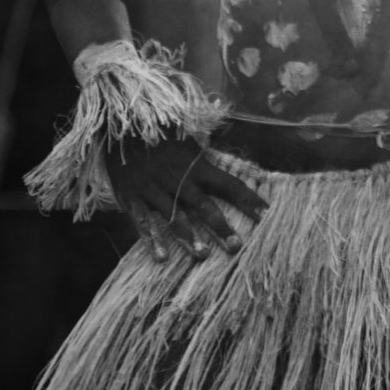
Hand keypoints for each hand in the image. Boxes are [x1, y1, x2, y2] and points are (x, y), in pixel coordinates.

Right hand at [103, 137, 265, 261]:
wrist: (122, 131)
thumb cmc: (162, 141)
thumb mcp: (190, 146)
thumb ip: (208, 164)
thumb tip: (236, 174)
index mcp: (197, 167)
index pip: (230, 184)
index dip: (249, 199)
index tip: (267, 214)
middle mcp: (180, 181)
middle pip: (204, 206)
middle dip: (221, 227)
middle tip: (237, 247)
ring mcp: (155, 191)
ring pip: (175, 217)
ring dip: (190, 237)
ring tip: (203, 255)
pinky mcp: (133, 199)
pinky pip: (143, 222)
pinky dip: (152, 240)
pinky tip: (161, 258)